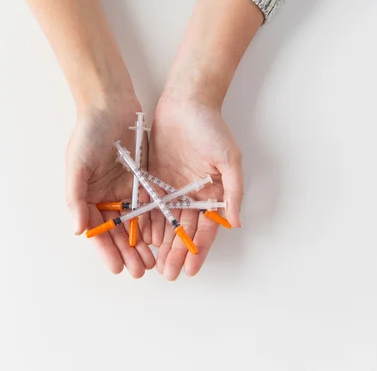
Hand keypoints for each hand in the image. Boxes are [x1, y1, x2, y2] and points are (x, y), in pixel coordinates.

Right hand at [67, 98, 154, 277]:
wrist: (111, 104)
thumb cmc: (89, 133)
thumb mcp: (76, 164)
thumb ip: (76, 197)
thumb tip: (78, 229)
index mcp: (88, 196)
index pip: (97, 230)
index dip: (106, 251)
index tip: (116, 269)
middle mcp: (107, 197)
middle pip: (118, 231)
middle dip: (127, 253)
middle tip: (140, 271)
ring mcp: (126, 190)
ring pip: (136, 223)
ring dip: (142, 243)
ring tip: (153, 261)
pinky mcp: (144, 180)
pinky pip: (151, 205)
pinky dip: (155, 222)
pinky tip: (163, 237)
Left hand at [148, 93, 242, 280]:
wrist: (186, 101)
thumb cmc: (211, 128)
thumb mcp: (229, 159)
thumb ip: (233, 191)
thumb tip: (236, 223)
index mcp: (212, 193)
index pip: (205, 229)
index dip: (198, 250)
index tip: (191, 270)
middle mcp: (191, 194)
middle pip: (183, 230)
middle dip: (176, 253)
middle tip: (168, 274)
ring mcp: (172, 186)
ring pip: (165, 221)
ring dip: (160, 242)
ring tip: (153, 263)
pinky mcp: (154, 177)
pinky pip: (149, 204)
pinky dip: (145, 220)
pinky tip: (140, 237)